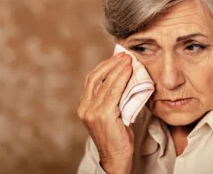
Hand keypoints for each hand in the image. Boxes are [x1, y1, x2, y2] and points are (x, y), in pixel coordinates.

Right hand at [78, 52, 133, 173]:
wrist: (116, 158)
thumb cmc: (117, 137)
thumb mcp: (112, 114)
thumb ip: (112, 98)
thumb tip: (124, 79)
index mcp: (84, 106)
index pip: (91, 80)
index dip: (103, 66)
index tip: (115, 58)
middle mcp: (85, 107)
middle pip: (96, 77)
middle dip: (111, 64)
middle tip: (124, 54)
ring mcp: (92, 111)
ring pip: (105, 83)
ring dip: (118, 68)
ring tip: (128, 59)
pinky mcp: (103, 115)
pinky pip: (113, 91)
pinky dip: (121, 79)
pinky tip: (128, 71)